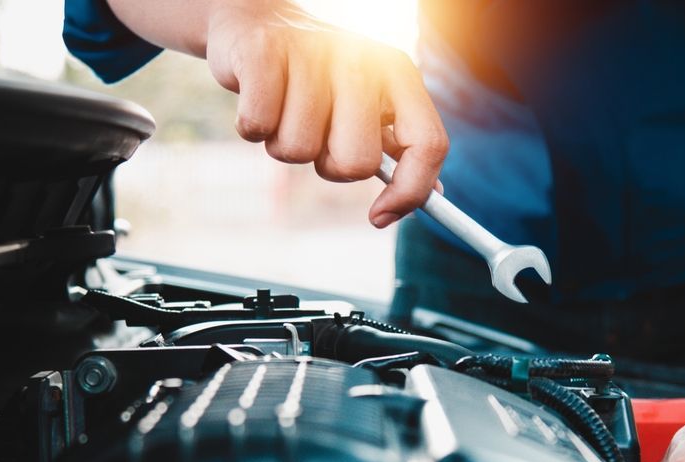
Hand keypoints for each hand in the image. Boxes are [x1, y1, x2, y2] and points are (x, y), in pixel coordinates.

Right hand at [203, 1, 447, 226]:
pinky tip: (259, 99)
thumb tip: (431, 197)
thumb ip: (401, 149)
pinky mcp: (263, 52)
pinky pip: (258, 126)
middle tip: (318, 136)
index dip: (410, 192)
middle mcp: (362, 59)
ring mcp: (313, 52)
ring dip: (284, 144)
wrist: (258, 22)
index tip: (379, 217)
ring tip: (284, 110)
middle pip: (358, 163)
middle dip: (330, 165)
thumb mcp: (369, 107)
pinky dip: (252, 127)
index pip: (428, 145)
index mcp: (399, 75)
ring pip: (300, 150)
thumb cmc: (318, 81)